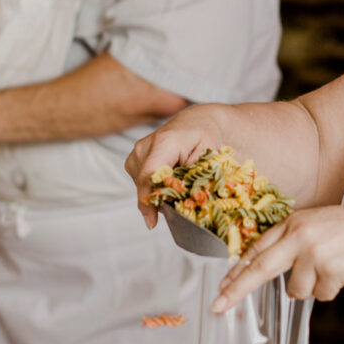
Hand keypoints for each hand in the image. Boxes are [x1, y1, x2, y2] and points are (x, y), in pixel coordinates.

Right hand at [124, 105, 225, 229]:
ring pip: (142, 185)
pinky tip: (169, 183)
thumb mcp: (210, 156)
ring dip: (157, 194)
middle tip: (178, 210)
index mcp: (165, 142)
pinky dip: (154, 187)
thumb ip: (196, 177)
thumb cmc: (205, 138)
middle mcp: (145, 145)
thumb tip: (186, 202)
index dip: (150, 199)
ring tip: (178, 190)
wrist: (197, 122)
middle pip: (144, 183)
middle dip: (158, 201)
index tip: (152, 222)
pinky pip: (141, 182)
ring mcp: (137, 152)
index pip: (150, 175)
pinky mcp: (134, 159)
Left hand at [213, 203, 343, 311]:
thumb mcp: (315, 224)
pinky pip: (321, 295)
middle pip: (260, 268)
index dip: (237, 270)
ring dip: (312, 287)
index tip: (221, 287)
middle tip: (219, 305)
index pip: (257, 249)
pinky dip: (331, 289)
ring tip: (331, 267)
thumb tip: (265, 268)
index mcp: (293, 223)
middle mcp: (299, 236)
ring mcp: (314, 253)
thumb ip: (291, 241)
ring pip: (296, 290)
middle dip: (237, 290)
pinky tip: (343, 271)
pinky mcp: (331, 270)